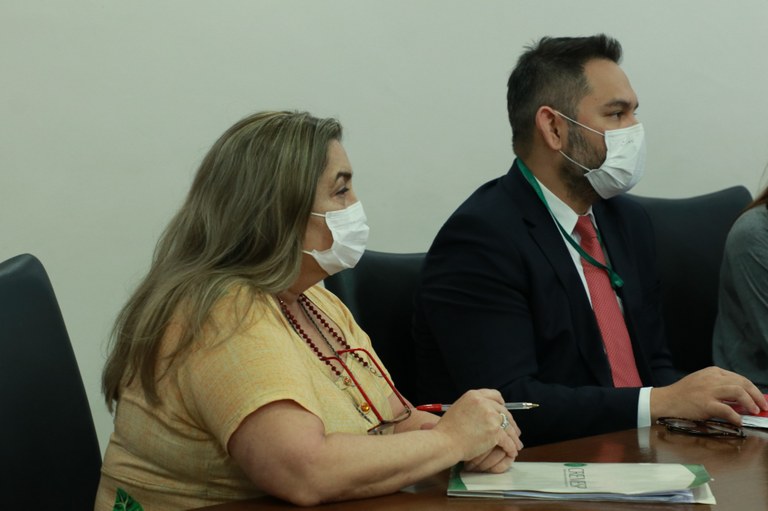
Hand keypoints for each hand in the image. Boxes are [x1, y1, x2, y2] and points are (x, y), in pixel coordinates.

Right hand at [432, 389, 522, 466]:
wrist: (444, 442)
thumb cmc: (447, 430)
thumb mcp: (458, 409)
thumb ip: (473, 408)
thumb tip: (485, 413)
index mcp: (474, 395)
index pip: (495, 395)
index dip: (502, 404)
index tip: (504, 410)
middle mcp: (484, 403)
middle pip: (504, 411)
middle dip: (510, 422)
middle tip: (514, 431)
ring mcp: (490, 416)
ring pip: (508, 426)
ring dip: (514, 436)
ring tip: (516, 444)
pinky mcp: (495, 431)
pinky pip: (507, 440)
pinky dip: (511, 447)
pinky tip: (512, 451)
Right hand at [651, 366, 767, 423]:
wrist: (665, 401)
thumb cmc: (682, 394)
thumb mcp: (701, 383)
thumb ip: (720, 388)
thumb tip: (741, 400)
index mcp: (712, 372)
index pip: (739, 378)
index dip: (753, 389)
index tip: (760, 398)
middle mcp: (712, 378)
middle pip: (743, 383)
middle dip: (756, 395)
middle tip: (763, 406)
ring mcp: (708, 390)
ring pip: (738, 392)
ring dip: (750, 403)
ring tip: (754, 411)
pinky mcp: (704, 404)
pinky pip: (727, 410)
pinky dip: (736, 417)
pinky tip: (739, 421)